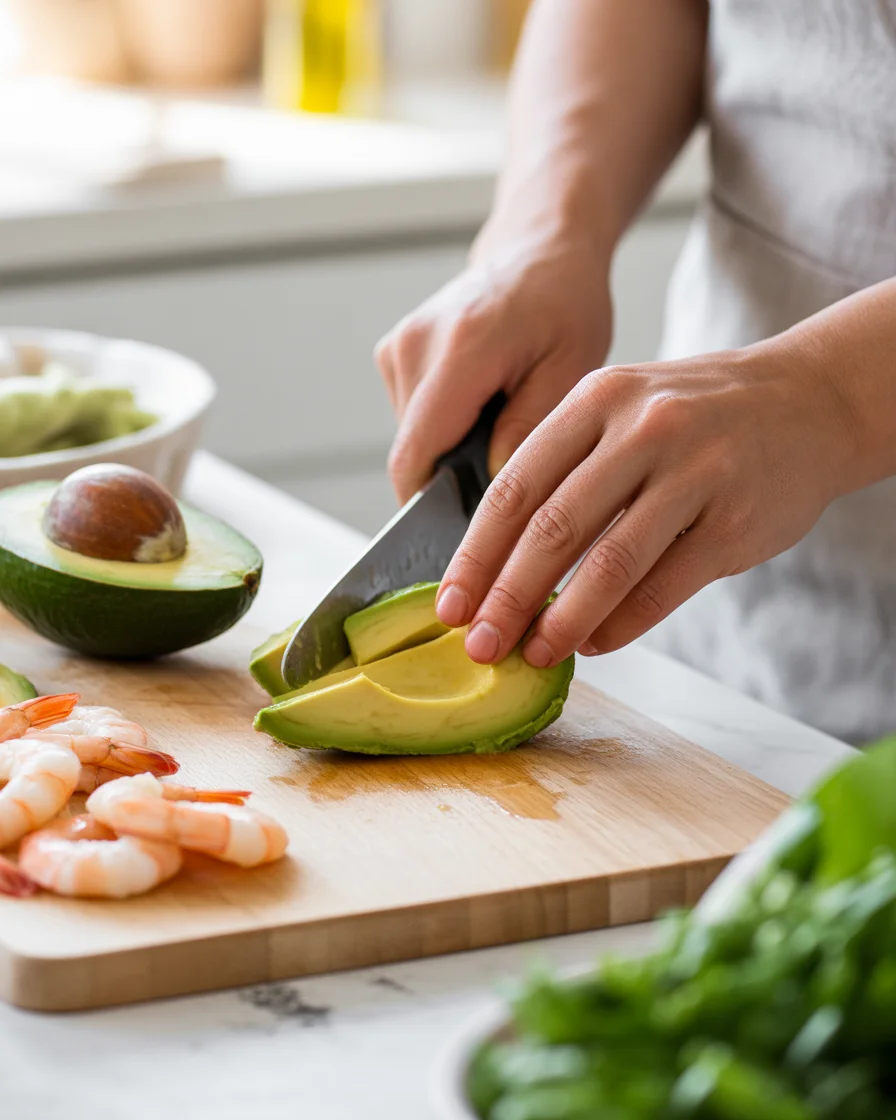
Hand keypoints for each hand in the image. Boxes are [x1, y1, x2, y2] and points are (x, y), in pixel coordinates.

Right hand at [375, 232, 611, 503]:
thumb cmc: (565, 305)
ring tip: (500, 428)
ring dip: (449, 451)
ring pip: (411, 438)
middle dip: (450, 480)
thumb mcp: (570, 371)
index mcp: (461, 349)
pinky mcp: (395, 352)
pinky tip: (483, 408)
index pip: (417, 454)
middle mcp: (415, 345)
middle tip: (506, 485)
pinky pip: (413, 416)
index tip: (460, 540)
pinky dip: (445, 427)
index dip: (430, 506)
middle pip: (412, 452)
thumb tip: (494, 493)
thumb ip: (528, 433)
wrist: (539, 249)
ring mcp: (398, 346)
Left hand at [435, 343, 852, 665]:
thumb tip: (499, 568)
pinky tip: (596, 644)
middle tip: (480, 645)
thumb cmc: (696, 417)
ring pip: (609, 564)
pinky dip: (622, 624)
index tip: (450, 605)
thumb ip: (565, 471)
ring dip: (562, 621)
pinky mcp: (735, 520)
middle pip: (553, 529)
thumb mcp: (623, 410)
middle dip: (507, 597)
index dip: (475, 554)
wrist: (812, 400)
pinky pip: (664, 586)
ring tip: (534, 654)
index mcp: (596, 399)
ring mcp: (694, 473)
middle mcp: (642, 429)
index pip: (514, 488)